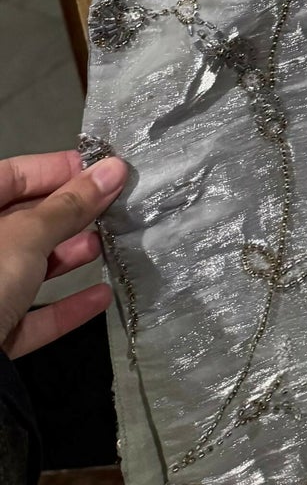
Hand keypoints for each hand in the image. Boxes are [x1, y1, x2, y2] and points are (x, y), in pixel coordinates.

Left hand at [0, 150, 125, 358]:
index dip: (56, 168)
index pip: (12, 175)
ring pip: (26, 268)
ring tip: (107, 245)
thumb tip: (114, 168)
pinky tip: (100, 297)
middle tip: (113, 206)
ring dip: (68, 257)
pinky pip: (29, 316)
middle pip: (22, 222)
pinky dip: (64, 307)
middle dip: (69, 215)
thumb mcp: (28, 236)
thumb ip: (71, 205)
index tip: (101, 170)